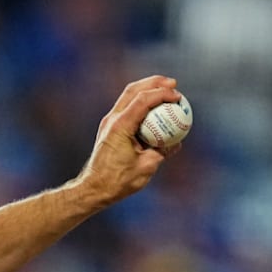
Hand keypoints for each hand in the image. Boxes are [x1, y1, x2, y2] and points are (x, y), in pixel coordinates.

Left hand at [78, 75, 182, 204]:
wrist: (94, 188)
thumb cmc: (118, 181)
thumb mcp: (147, 166)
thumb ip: (163, 150)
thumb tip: (177, 142)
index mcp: (120, 126)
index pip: (143, 100)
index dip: (162, 94)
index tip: (178, 96)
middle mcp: (112, 120)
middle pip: (133, 90)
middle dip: (154, 83)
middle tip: (173, 84)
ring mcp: (109, 123)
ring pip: (128, 97)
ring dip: (147, 90)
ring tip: (166, 90)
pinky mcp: (109, 128)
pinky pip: (127, 108)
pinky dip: (141, 103)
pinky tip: (155, 108)